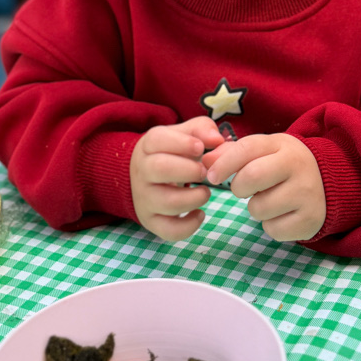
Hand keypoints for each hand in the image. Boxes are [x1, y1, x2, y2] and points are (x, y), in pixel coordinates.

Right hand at [130, 116, 224, 241]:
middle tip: (205, 172)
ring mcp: (144, 198)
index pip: (158, 140)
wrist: (144, 176)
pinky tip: (199, 214)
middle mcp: (142, 171)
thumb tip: (218, 139)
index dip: (183, 143)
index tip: (201, 147)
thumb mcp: (183, 134)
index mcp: (148, 146)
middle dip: (189, 170)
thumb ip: (202, 129)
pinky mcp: (151, 220)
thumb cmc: (171, 151)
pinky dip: (188, 226)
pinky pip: (167, 230)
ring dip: (194, 198)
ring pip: (166, 202)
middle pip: (159, 168)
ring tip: (205, 192)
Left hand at [203, 133, 325, 241]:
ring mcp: (307, 193)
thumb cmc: (284, 165)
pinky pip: (273, 230)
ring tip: (269, 200)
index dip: (224, 163)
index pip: (247, 148)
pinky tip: (282, 214)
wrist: (330, 181)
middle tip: (243, 189)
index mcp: (282, 145)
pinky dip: (270, 225)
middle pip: (252, 177)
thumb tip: (206, 163)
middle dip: (238, 187)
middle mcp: (298, 166)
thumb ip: (233, 153)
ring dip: (255, 208)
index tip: (212, 176)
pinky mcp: (311, 220)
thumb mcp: (265, 151)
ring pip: (259, 208)